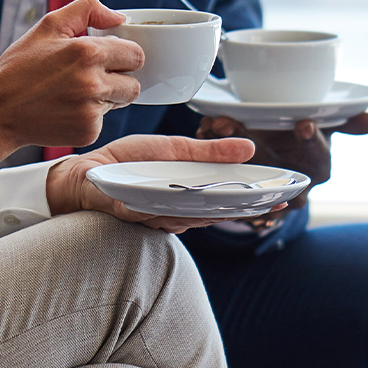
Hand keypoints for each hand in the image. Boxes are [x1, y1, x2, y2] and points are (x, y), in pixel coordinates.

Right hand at [0, 0, 142, 179]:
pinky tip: (66, 109)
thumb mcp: (48, 26)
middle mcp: (93, 84)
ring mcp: (91, 112)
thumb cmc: (20, 67)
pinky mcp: (87, 133)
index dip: (123, 54)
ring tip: (75, 92)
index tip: (107, 57)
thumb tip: (119, 18)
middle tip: (91, 76)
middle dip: (119, 78)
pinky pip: (103, 121)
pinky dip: (90, 116)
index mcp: (87, 53)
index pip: (136, 54)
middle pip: (134, 83)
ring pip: (120, 102)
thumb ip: (87, 10)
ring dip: (106, 97)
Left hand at [45, 134, 285, 233]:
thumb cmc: (127, 163)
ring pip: (192, 218)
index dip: (254, 201)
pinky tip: (191, 205)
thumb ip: (208, 151)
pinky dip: (174, 210)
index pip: (227, 202)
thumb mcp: (172, 149)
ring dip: (215, 211)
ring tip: (242, 200)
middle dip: (244, 208)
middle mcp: (176, 212)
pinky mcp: (133, 214)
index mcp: (189, 196)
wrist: (85, 173)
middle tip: (271, 202)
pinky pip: (157, 215)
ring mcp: (156, 217)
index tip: (282, 197)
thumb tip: (248, 149)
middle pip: (216, 214)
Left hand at [197, 112, 367, 214]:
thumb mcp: (330, 127)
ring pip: (242, 172)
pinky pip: (225, 182)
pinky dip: (211, 161)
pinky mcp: (243, 197)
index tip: (303, 125)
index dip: (311, 140)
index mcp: (317, 165)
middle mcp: (293, 183)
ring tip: (210, 124)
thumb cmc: (305, 142)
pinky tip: (200, 138)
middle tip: (228, 121)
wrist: (283, 164)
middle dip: (248, 140)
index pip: (317, 153)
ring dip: (224, 149)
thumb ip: (349, 121)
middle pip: (272, 165)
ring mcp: (266, 190)